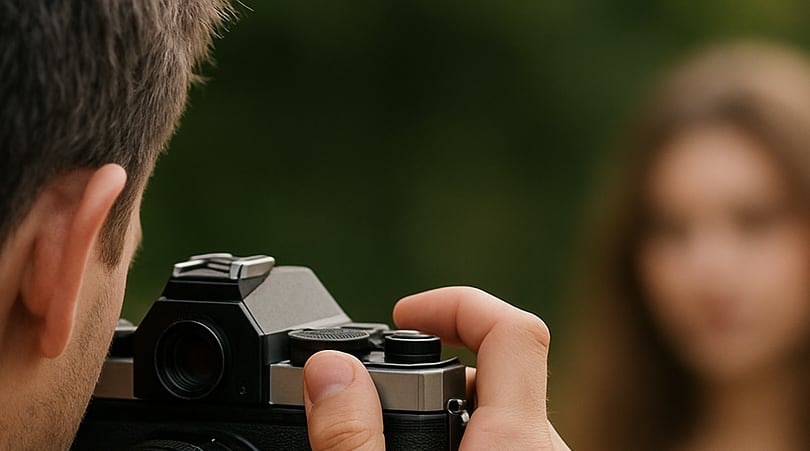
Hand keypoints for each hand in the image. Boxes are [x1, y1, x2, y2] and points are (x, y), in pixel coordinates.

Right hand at [302, 287, 569, 449]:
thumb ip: (353, 438)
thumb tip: (330, 369)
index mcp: (514, 444)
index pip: (512, 329)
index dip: (456, 302)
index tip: (404, 313)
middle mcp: (541, 449)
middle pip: (496, 372)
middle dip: (431, 371)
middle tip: (379, 395)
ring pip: (498, 412)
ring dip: (441, 410)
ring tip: (389, 434)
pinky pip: (503, 440)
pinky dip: (460, 434)